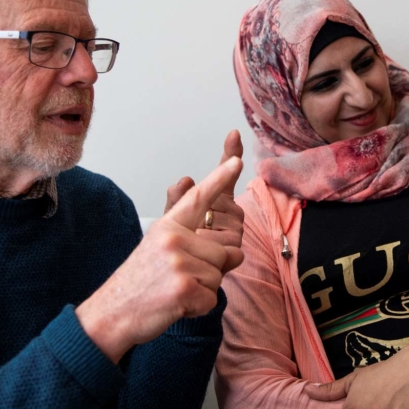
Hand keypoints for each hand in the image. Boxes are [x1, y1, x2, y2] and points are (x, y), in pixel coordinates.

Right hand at [77, 155, 243, 362]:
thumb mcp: (162, 250)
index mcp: (169, 226)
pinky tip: (177, 305)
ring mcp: (179, 263)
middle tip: (179, 278)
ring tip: (176, 291)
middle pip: (224, 251)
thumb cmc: (141, 280)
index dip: (220, 178)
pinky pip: (212, 298)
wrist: (113, 312)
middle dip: (212, 270)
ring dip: (204, 290)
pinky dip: (199, 307)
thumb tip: (235, 251)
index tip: (237, 160)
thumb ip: (197, 244)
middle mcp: (174, 239)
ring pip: (219, 276)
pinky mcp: (184, 288)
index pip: (199, 198)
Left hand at [164, 130, 244, 249]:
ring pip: (223, 230)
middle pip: (221, 208)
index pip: (226, 176)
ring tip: (192, 250)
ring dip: (202, 242)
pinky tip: (199, 260)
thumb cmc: (176, 245)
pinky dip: (208, 254)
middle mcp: (232, 213)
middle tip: (191, 234)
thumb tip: (185, 179)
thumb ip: (176, 200)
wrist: (176, 274)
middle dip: (201, 222)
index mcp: (218, 200)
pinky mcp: (236, 252)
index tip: (232, 134)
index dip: (230, 153)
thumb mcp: (171, 219)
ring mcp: (236, 232)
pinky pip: (225, 249)